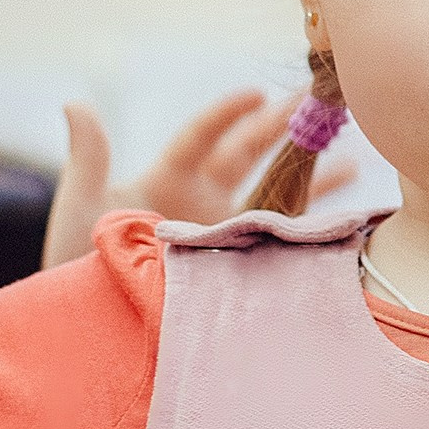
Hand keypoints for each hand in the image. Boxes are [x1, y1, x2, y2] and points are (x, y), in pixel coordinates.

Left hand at [42, 90, 358, 268]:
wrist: (98, 335)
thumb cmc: (76, 269)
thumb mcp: (81, 209)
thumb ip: (89, 157)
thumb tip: (76, 103)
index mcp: (167, 180)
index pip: (204, 136)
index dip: (230, 113)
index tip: (257, 93)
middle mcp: (202, 202)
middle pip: (248, 153)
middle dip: (282, 123)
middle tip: (318, 97)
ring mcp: (224, 233)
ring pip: (274, 191)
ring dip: (310, 170)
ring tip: (352, 150)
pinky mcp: (240, 267)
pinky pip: (282, 240)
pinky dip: (313, 225)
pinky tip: (348, 215)